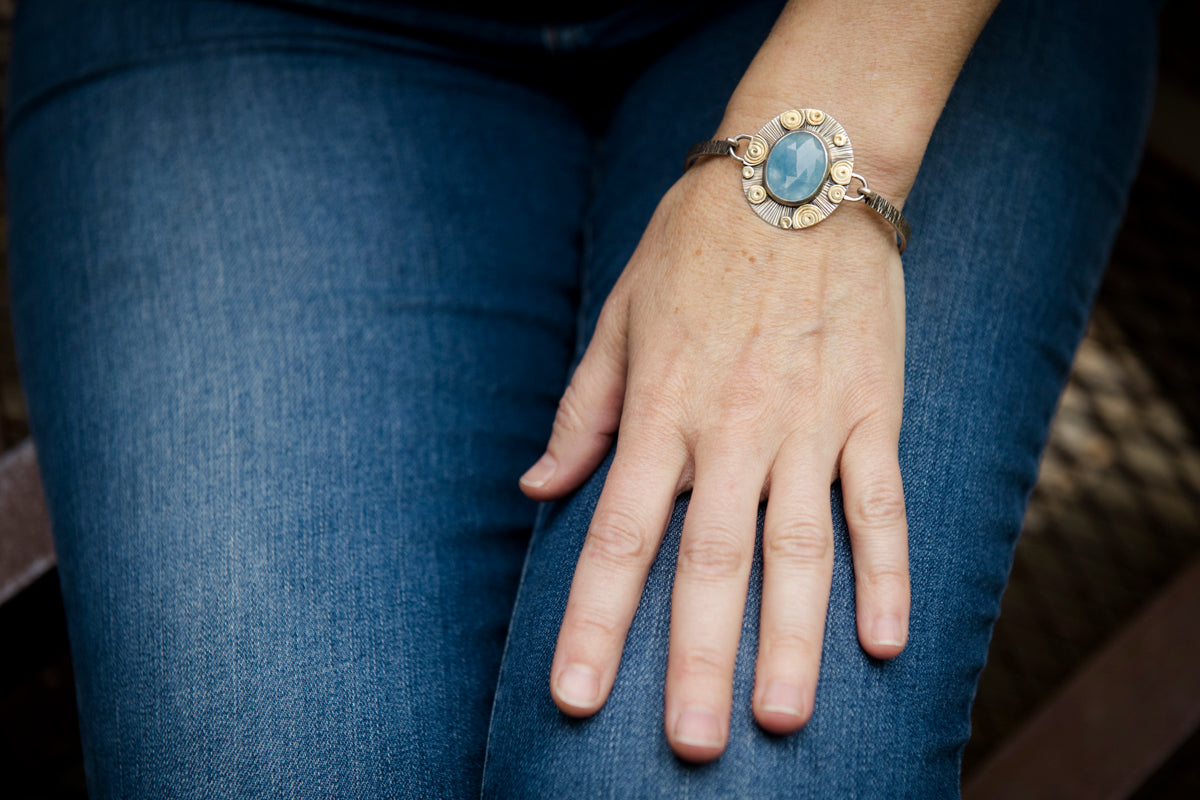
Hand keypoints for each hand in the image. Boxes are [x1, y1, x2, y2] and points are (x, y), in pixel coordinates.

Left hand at [519, 159, 909, 761]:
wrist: (799, 169)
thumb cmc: (695, 245)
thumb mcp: (619, 318)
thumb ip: (582, 412)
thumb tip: (536, 491)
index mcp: (661, 412)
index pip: (621, 536)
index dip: (595, 621)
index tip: (574, 696)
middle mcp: (731, 430)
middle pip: (709, 563)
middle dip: (694, 660)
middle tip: (690, 745)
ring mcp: (808, 424)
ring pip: (799, 550)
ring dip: (792, 640)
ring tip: (781, 718)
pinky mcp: (872, 411)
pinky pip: (882, 503)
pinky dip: (888, 571)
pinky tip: (888, 642)